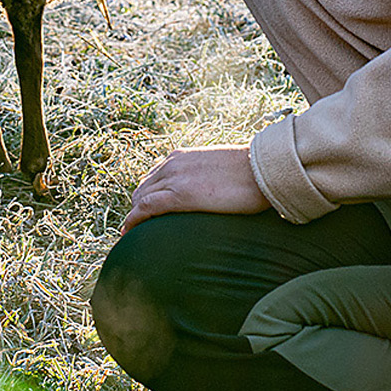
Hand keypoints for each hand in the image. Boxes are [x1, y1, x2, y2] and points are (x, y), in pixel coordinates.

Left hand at [120, 144, 268, 232]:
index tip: (143, 213)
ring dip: (134, 216)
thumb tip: (209, 193)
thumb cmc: (251, 174)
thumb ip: (206, 179)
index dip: (145, 197)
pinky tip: (128, 232)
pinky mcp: (180, 195)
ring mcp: (175, 178)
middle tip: (137, 228)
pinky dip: (133, 220)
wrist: (262, 169)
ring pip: (141, 198)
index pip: (152, 178)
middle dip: (137, 209)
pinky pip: (146, 208)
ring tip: (131, 234)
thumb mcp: (220, 172)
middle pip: (142, 188)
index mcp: (181, 157)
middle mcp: (172, 164)